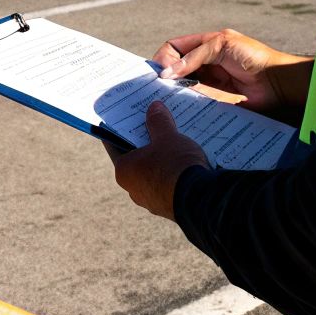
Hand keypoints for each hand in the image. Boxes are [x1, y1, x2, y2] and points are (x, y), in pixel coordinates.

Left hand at [107, 100, 208, 217]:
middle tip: (153, 128)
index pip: (114, 146)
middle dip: (145, 145)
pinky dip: (174, 175)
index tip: (125, 121)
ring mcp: (151, 201)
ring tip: (174, 144)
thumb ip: (158, 121)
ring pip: (153, 175)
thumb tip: (154, 107)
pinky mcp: (169, 208)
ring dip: (161, 162)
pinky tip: (185, 164)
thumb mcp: (167, 136)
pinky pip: (168, 186)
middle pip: (136, 161)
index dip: (120, 131)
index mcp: (124, 171)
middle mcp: (133, 189)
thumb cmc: (174, 164)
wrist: (200, 200)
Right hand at [152, 28, 312, 124]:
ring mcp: (209, 81)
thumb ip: (194, 57)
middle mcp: (204, 63)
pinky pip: (194, 99)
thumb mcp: (220, 46)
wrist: (276, 82)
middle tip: (160, 85)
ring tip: (169, 95)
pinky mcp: (214, 99)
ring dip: (174, 89)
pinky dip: (186, 101)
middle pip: (175, 67)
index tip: (161, 71)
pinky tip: (183, 103)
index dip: (164, 57)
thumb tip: (166, 74)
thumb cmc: (252, 57)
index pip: (175, 47)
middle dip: (166, 74)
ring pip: (182, 85)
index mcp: (206, 44)